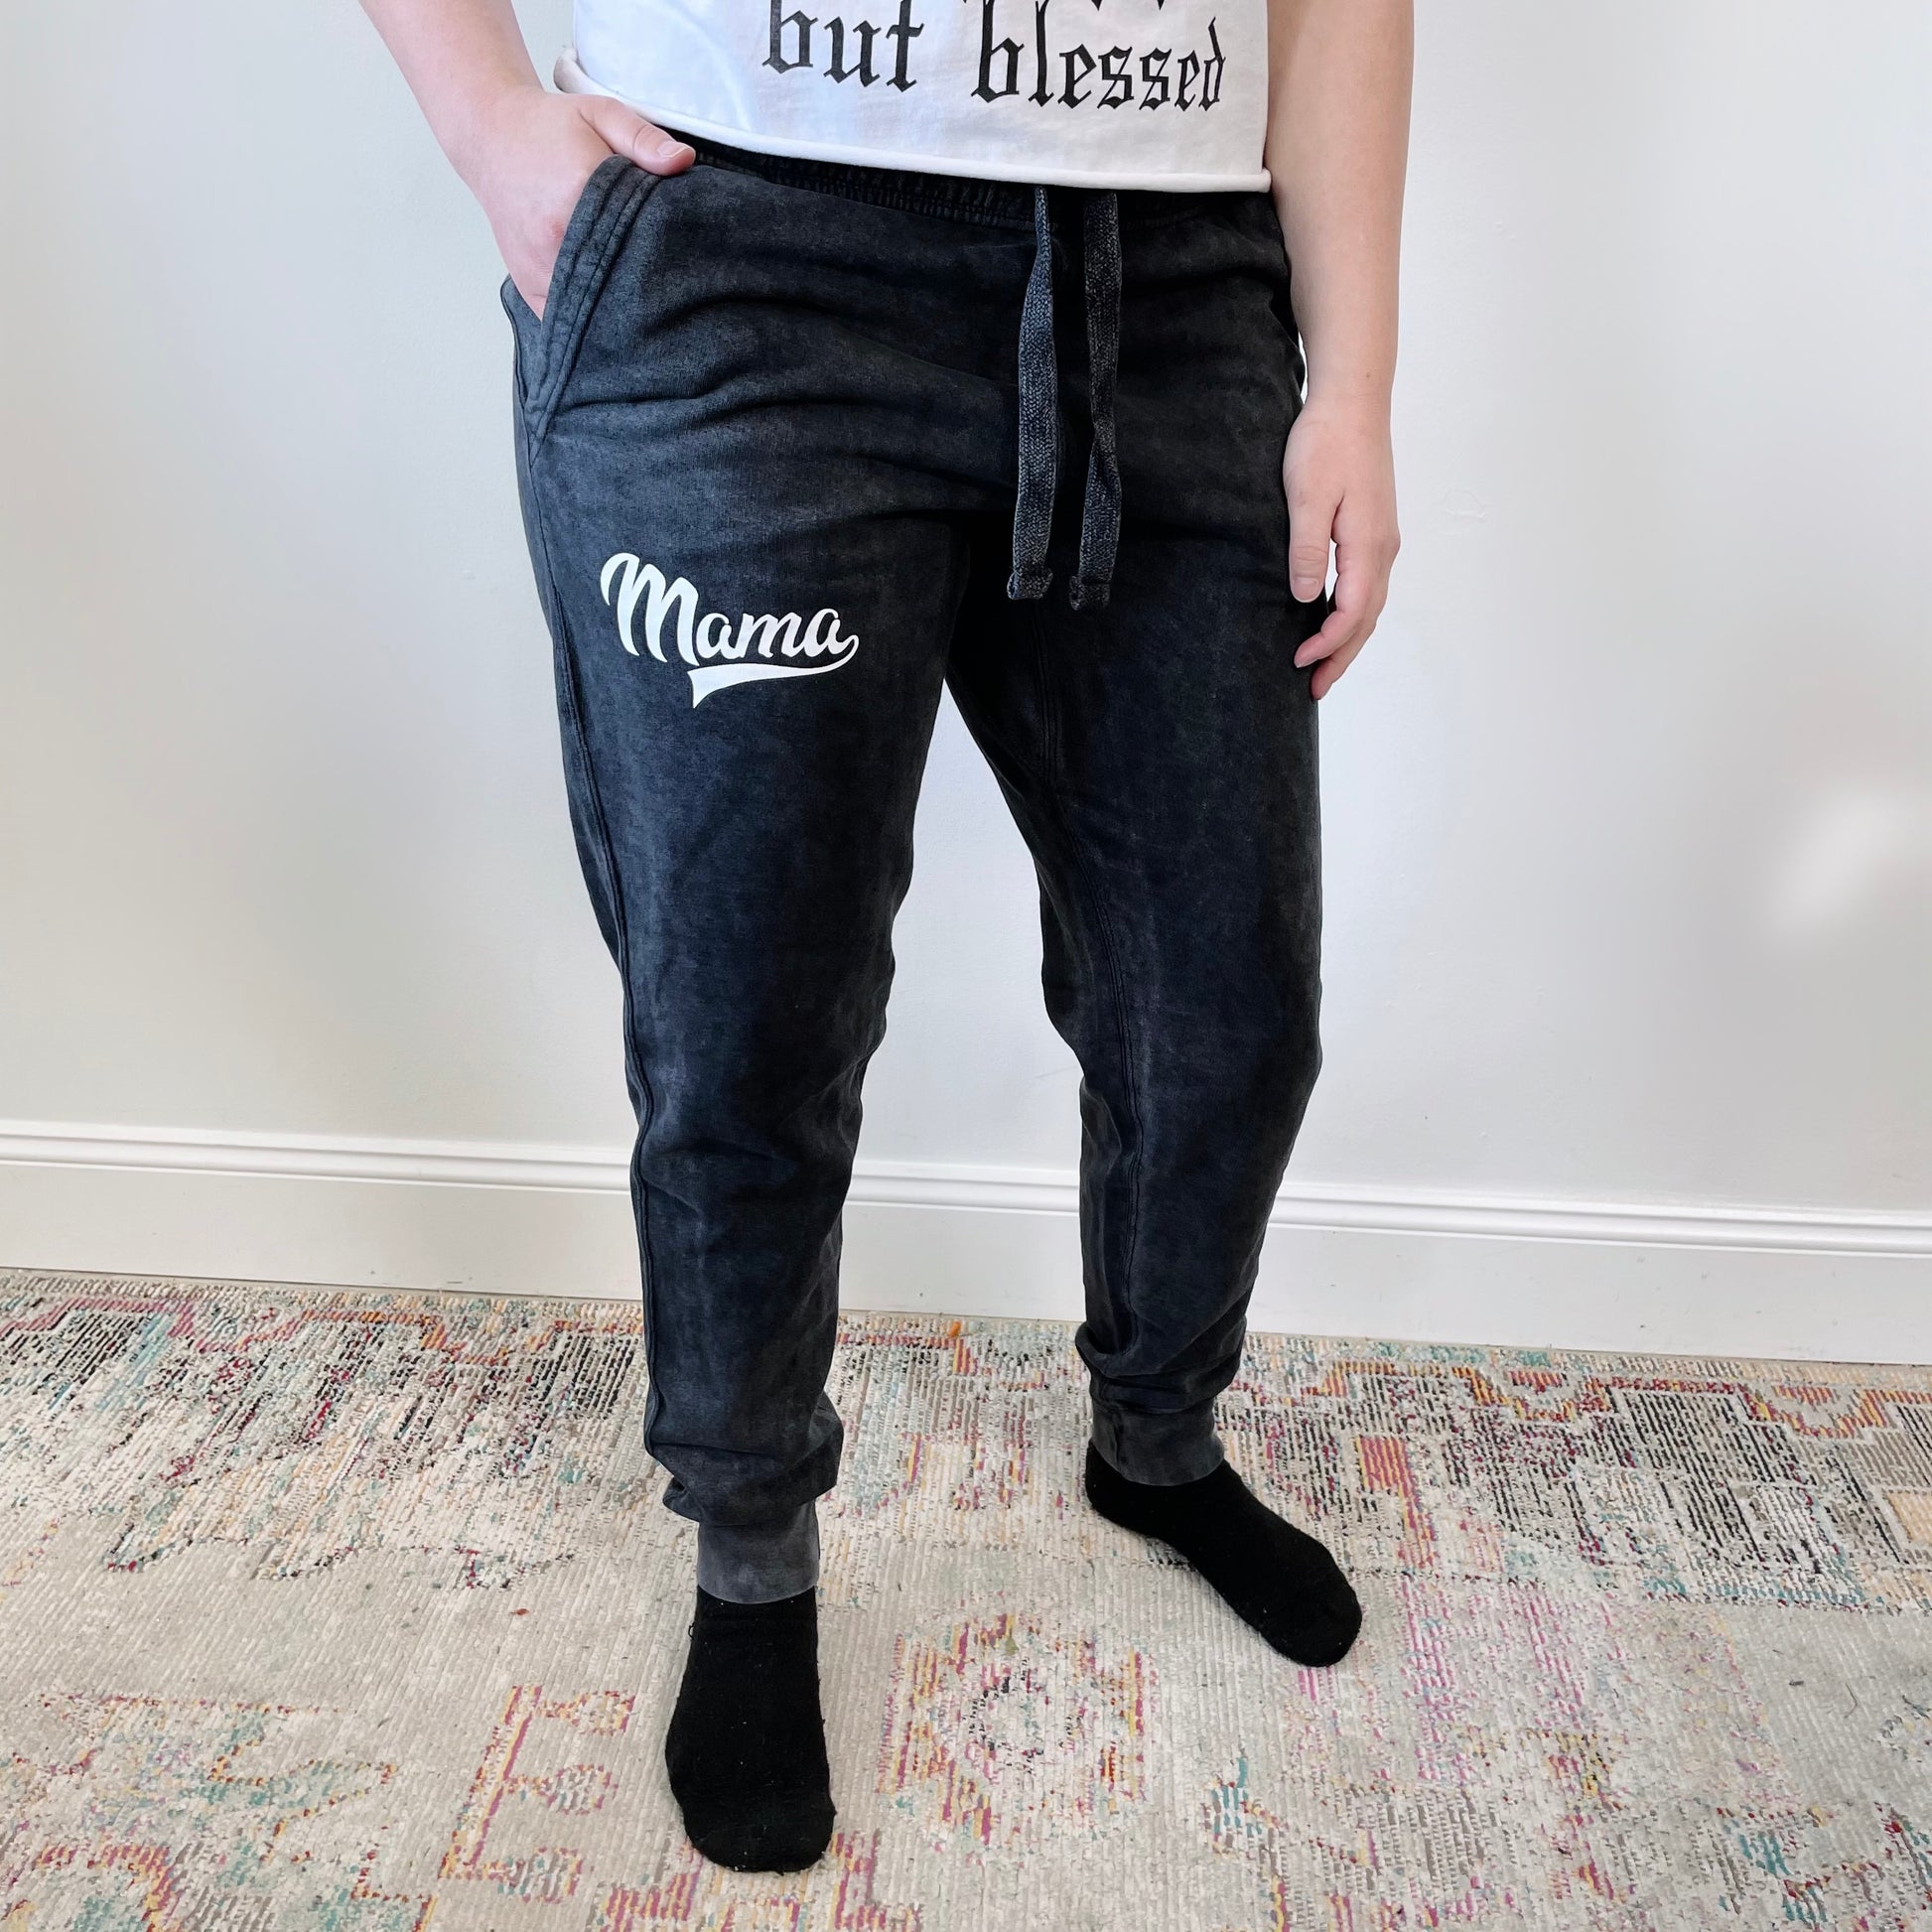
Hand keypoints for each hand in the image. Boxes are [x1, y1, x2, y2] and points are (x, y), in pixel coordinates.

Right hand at [454, 85, 694, 318]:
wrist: (491, 137)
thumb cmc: (549, 127)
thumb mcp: (600, 114)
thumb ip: (643, 137)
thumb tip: (683, 160)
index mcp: (576, 194)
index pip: (638, 238)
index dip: (665, 249)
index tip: (682, 252)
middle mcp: (554, 239)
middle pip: (619, 280)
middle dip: (646, 282)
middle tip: (667, 280)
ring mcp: (538, 268)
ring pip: (592, 307)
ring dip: (617, 304)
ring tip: (640, 293)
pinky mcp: (529, 287)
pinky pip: (565, 318)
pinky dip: (589, 316)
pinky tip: (607, 303)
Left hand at [1284, 398, 1400, 698]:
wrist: (1353, 399)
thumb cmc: (1326, 441)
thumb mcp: (1307, 495)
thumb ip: (1307, 549)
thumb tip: (1306, 597)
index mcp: (1368, 544)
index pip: (1352, 612)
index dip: (1327, 645)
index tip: (1299, 663)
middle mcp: (1383, 547)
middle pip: (1367, 619)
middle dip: (1341, 657)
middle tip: (1314, 689)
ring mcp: (1381, 539)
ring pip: (1369, 605)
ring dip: (1347, 639)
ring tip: (1322, 667)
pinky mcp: (1373, 529)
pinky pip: (1366, 586)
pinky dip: (1351, 614)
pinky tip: (1330, 620)